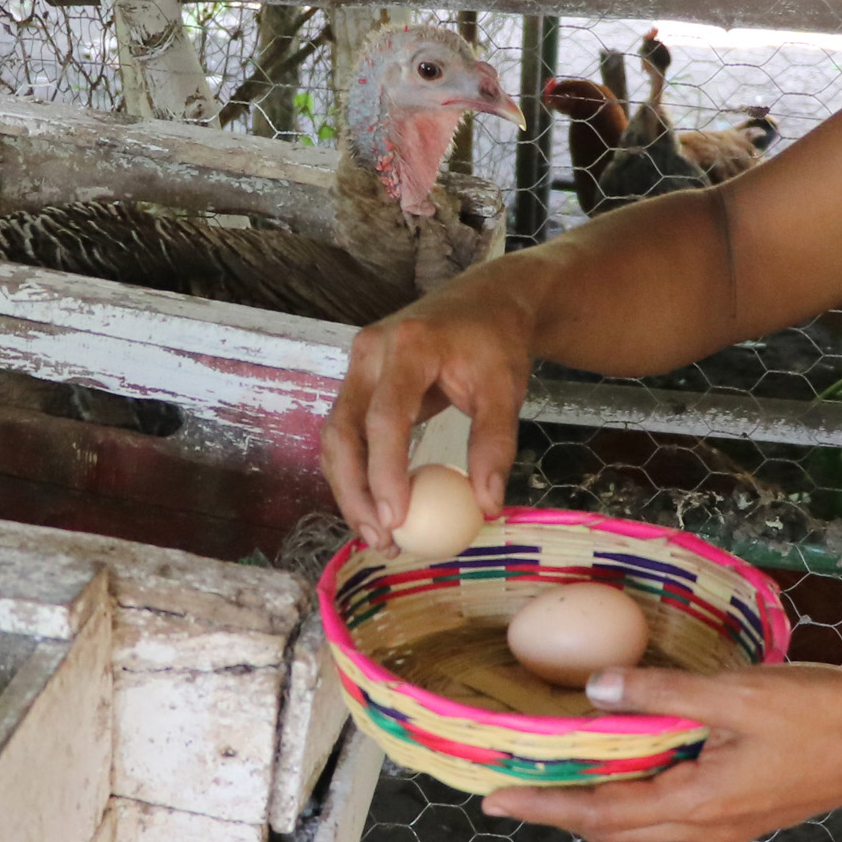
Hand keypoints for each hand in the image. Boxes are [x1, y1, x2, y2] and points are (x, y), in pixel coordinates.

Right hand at [322, 276, 538, 544]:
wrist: (483, 302)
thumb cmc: (496, 344)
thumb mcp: (505, 390)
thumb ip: (495, 444)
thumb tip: (486, 506)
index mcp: (407, 346)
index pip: (383, 417)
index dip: (383, 471)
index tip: (396, 518)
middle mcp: (369, 353)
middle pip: (343, 431)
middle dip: (354, 491)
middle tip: (381, 539)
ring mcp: (357, 367)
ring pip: (336, 437)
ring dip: (349, 489)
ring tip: (377, 536)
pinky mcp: (358, 383)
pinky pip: (346, 434)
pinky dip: (356, 473)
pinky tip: (374, 508)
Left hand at [487, 663, 841, 841]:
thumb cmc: (827, 718)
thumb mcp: (740, 695)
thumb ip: (665, 694)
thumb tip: (597, 690)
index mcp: (698, 804)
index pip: (601, 814)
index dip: (544, 806)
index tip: (493, 800)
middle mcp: (706, 825)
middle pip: (614, 828)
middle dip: (559, 810)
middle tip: (509, 791)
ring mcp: (728, 822)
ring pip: (643, 821)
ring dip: (596, 802)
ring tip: (555, 776)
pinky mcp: (745, 809)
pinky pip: (672, 808)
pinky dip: (636, 791)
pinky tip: (628, 760)